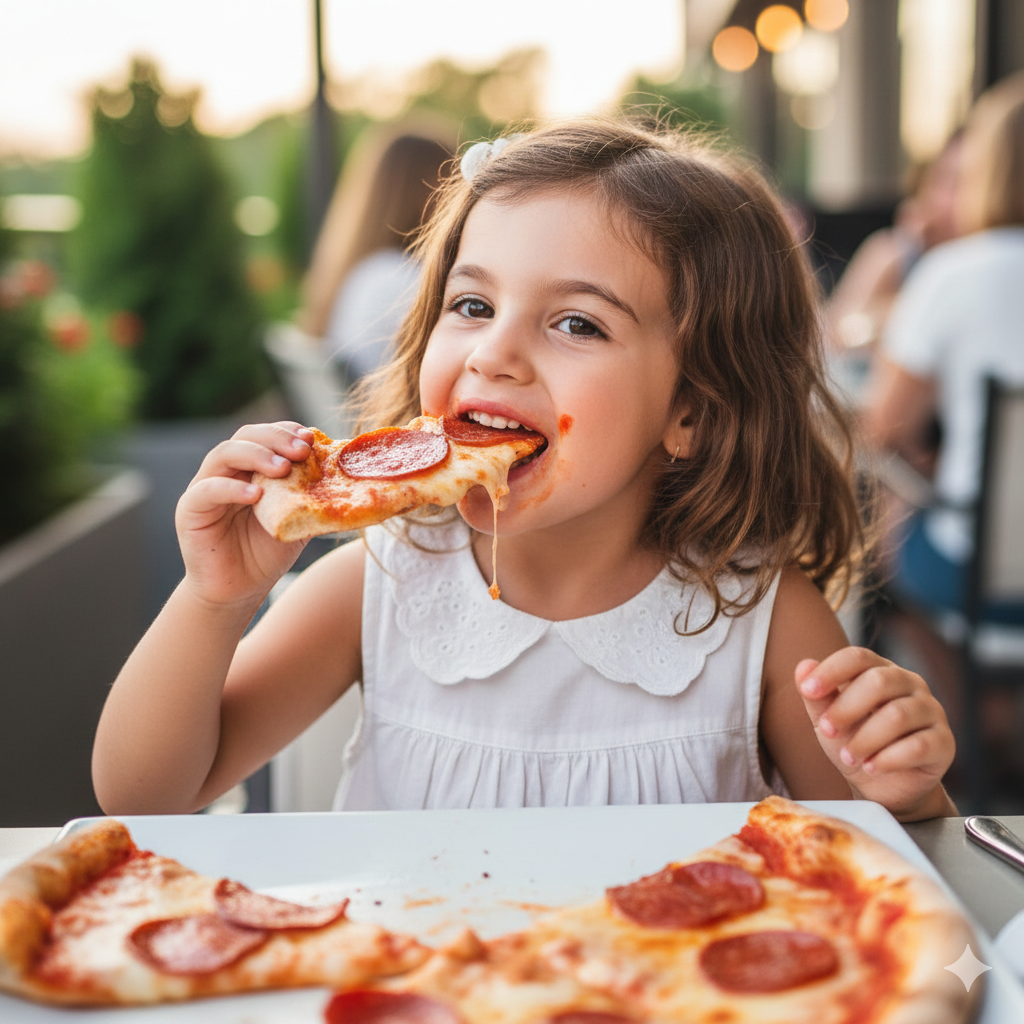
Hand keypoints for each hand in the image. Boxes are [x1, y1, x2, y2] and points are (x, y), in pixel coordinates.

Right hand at [175, 421, 313, 608]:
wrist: (240, 590)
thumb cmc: (267, 552)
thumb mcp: (298, 519)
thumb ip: (313, 496)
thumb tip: (346, 476)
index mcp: (251, 467)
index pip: (266, 435)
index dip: (287, 431)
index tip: (311, 438)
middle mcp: (226, 471)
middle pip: (245, 437)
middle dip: (275, 438)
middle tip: (301, 450)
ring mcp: (205, 487)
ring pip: (224, 455)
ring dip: (256, 455)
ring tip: (283, 468)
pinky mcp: (190, 510)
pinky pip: (207, 490)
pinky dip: (231, 488)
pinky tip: (255, 494)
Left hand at [796, 648, 955, 819]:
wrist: (882, 785)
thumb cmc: (854, 741)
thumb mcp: (827, 720)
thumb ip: (816, 696)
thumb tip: (803, 666)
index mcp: (881, 670)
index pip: (858, 657)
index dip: (831, 670)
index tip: (807, 690)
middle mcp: (910, 684)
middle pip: (879, 682)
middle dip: (846, 708)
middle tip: (826, 731)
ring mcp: (932, 711)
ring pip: (899, 715)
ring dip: (866, 739)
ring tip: (848, 757)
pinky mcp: (944, 743)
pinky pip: (919, 745)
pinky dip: (889, 758)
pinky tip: (871, 768)